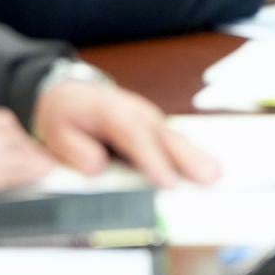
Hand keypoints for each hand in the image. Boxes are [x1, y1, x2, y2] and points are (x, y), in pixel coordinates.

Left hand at [33, 80, 218, 189]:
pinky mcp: (157, 130)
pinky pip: (176, 143)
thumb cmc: (67, 114)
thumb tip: (98, 166)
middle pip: (166, 136)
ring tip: (217, 175)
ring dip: (197, 157)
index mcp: (112, 113)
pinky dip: (193, 156)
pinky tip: (209, 170)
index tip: (169, 182)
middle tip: (210, 177)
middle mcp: (138, 114)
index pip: (135, 137)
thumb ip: (75, 149)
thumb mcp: (57, 131)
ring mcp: (151, 121)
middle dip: (188, 157)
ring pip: (176, 139)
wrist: (73, 92)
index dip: (154, 160)